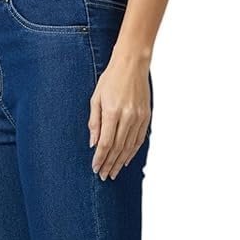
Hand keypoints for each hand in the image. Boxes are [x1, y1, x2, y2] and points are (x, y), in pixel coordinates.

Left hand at [88, 56, 150, 180]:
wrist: (132, 64)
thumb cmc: (111, 79)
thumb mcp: (96, 98)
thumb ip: (94, 122)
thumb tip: (93, 144)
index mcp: (112, 112)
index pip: (105, 143)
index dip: (100, 158)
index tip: (95, 168)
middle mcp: (127, 117)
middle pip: (117, 148)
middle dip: (109, 164)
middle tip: (104, 176)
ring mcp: (139, 117)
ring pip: (129, 147)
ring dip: (120, 161)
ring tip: (114, 172)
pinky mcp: (146, 116)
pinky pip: (139, 139)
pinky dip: (132, 152)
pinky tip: (126, 160)